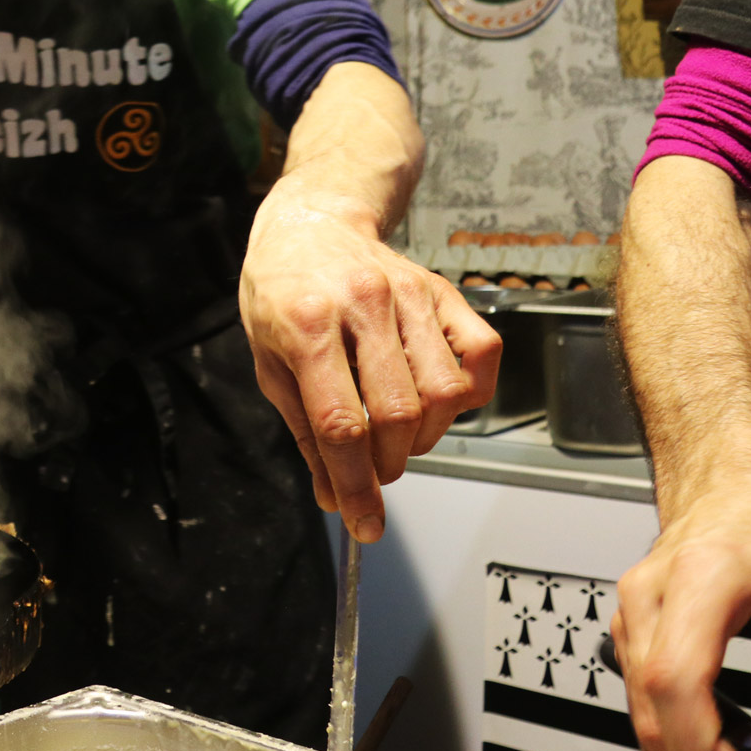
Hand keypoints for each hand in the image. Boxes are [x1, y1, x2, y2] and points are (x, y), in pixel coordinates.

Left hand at [239, 190, 498, 541]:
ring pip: (443, 393)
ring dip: (425, 437)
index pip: (341, 424)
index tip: (363, 523)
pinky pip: (481, 355)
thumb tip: (336, 497)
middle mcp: (362, 305)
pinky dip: (469, 394)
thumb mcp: (270, 364)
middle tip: (373, 472)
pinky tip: (436, 401)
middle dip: (388, 465)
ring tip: (398, 436)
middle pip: (397, 414)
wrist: (310, 227)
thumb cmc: (282, 296)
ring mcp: (409, 294)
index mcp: (305, 324)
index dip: (356, 485)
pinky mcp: (442, 291)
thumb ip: (305, 432)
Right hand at [611, 478, 750, 750]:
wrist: (729, 489)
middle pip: (653, 710)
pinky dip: (677, 735)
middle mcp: (654, 595)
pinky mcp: (627, 629)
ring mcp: (631, 612)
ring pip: (639, 714)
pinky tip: (722, 737)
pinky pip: (639, 700)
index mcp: (707, 578)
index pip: (679, 680)